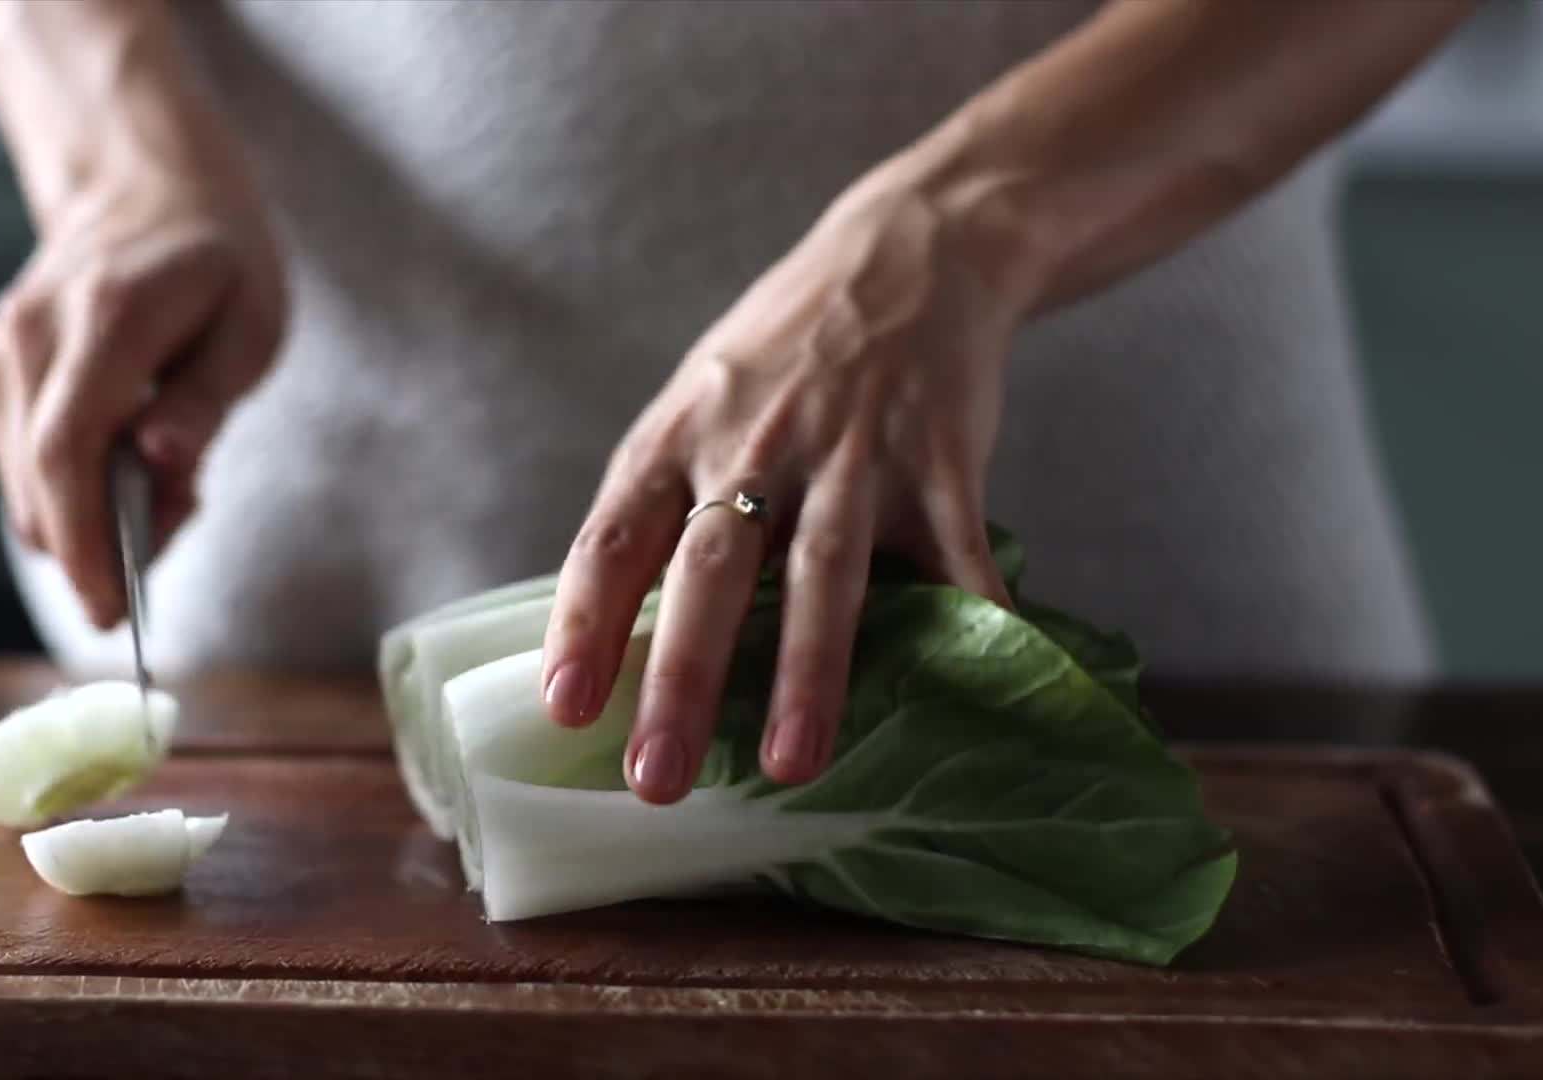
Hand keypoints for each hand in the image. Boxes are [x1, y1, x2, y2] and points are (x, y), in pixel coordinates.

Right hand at [0, 170, 283, 628]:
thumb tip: (161, 465)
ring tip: (166, 477)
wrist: (145, 189)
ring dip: (92, 518)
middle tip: (176, 534)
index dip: (86, 544)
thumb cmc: (216, 262)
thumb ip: (206, 402)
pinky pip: (20, 467)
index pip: (69, 452)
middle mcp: (32, 335)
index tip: (113, 614)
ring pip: (24, 488)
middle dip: (100, 549)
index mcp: (105, 318)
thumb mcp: (251, 325)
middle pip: (38, 484)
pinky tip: (125, 457)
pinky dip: (69, 491)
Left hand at [542, 172, 1034, 802]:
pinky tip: (975, 683)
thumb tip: (621, 630)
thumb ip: (668, 499)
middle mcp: (754, 443)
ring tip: (791, 763)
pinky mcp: (937, 455)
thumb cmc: (784, 350)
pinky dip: (970, 620)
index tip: (567, 710)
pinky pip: (953, 551)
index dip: (584, 625)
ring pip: (821, 572)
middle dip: (681, 680)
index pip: (613, 538)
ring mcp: (850, 451)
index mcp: (678, 434)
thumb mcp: (699, 400)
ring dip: (806, 674)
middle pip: (708, 571)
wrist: (908, 250)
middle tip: (657, 780)